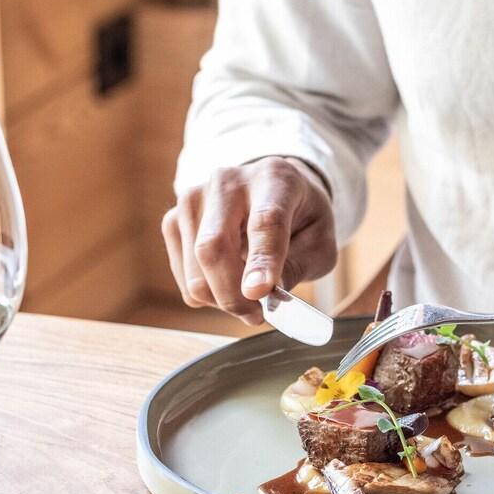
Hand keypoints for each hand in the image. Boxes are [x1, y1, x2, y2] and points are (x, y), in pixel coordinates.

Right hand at [162, 156, 336, 324]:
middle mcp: (228, 181)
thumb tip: (265, 295)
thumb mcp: (320, 240)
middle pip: (215, 245)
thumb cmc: (300, 217)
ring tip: (248, 295)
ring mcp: (193, 198)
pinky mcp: (173, 220)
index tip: (260, 294)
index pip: (265, 220)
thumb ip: (298, 265)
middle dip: (232, 294)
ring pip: (196, 270)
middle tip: (256, 315)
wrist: (270, 190)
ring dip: (222, 298)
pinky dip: (207, 294)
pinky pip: (185, 278)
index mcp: (275, 178)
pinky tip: (228, 280)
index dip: (262, 260)